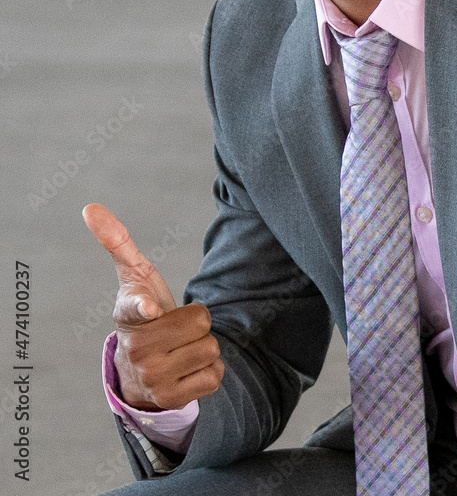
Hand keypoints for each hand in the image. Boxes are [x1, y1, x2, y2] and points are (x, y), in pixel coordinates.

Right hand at [83, 203, 223, 409]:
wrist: (142, 369)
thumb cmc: (144, 313)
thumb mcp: (133, 278)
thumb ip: (117, 242)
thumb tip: (90, 207)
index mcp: (129, 314)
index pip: (136, 307)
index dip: (145, 306)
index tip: (149, 306)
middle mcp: (137, 348)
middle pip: (202, 320)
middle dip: (198, 321)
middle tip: (176, 328)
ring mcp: (153, 377)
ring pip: (211, 347)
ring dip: (205, 346)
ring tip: (181, 348)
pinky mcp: (172, 400)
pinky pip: (216, 374)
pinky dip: (210, 370)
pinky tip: (188, 369)